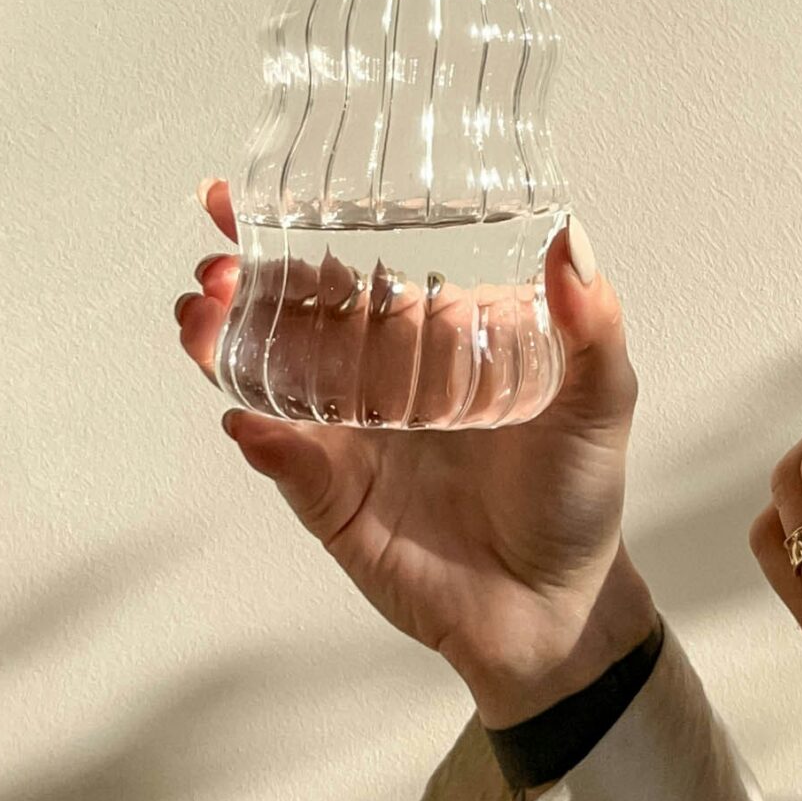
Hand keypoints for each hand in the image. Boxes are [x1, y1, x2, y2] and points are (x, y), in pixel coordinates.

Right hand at [174, 179, 652, 724]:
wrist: (555, 603)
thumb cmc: (577, 492)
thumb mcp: (601, 397)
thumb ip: (590, 321)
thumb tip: (571, 236)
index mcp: (432, 338)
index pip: (356, 268)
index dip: (299, 230)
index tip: (242, 197)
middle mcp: (380, 378)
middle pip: (294, 316)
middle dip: (241, 281)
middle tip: (216, 262)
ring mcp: (349, 438)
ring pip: (270, 379)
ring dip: (224, 344)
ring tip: (199, 315)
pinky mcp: (334, 500)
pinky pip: (288, 461)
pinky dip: (264, 437)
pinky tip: (245, 414)